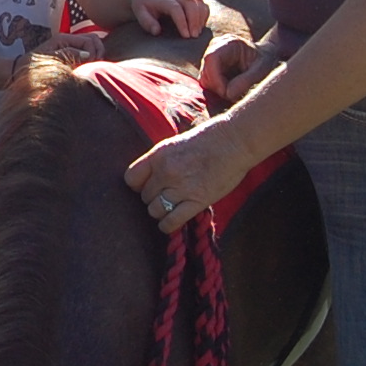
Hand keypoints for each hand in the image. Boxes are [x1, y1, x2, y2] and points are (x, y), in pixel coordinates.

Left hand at [36, 30, 102, 62]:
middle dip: (99, 51)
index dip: (94, 53)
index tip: (90, 67)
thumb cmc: (32, 67)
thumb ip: (67, 55)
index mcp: (63, 38)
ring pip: (92, 44)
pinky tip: (88, 68)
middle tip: (95, 66)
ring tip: (92, 68)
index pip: (89, 40)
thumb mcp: (49, 61)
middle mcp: (68, 39)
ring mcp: (69, 46)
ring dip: (96, 54)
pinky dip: (92, 57)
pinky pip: (86, 51)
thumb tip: (88, 55)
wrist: (20, 71)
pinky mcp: (70, 53)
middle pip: (93, 38)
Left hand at [124, 119, 251, 234]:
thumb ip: (160, 162)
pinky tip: (171, 222)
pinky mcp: (197, 201)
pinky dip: (168, 225)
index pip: (131, 179)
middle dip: (153, 198)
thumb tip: (149, 179)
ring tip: (170, 208)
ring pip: (154, 211)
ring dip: (160, 212)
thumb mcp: (176, 145)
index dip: (137, 185)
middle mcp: (166, 172)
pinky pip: (172, 221)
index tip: (147, 186)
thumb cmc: (208, 140)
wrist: (234, 142)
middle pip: (144, 197)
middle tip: (165, 196)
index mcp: (159, 155)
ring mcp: (181, 188)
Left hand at [129, 0, 211, 37]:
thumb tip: (157, 32)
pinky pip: (201, 2)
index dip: (182, 22)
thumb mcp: (139, 12)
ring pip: (198, 1)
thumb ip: (147, 22)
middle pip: (190, 3)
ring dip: (201, 17)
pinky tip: (201, 25)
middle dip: (194, 20)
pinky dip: (204, 12)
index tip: (186, 36)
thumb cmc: (143, 3)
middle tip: (193, 37)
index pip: (175, 8)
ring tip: (197, 32)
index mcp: (163, 0)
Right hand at [201, 33, 277, 106]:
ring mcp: (212, 56)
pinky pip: (207, 82)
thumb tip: (227, 94)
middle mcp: (216, 47)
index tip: (226, 93)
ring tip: (234, 92)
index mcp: (229, 43)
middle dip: (217, 86)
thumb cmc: (264, 61)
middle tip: (234, 96)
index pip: (211, 58)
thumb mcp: (261, 71)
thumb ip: (245, 81)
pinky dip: (217, 89)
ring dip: (217, 89)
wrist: (264, 57)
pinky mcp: (210, 66)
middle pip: (205, 70)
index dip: (215, 78)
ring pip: (204, 78)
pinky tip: (230, 89)